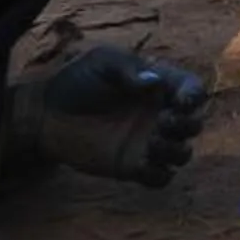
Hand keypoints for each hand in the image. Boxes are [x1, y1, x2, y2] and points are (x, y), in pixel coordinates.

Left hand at [24, 44, 210, 187]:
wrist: (45, 114)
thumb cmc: (76, 80)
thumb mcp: (101, 61)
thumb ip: (128, 68)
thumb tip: (153, 82)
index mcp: (159, 87)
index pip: (192, 91)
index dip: (194, 96)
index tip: (180, 101)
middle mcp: (159, 115)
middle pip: (194, 124)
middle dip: (187, 125)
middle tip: (163, 122)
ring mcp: (147, 143)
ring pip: (182, 154)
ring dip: (176, 150)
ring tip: (151, 143)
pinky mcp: (132, 167)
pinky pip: (160, 178)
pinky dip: (159, 175)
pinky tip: (141, 164)